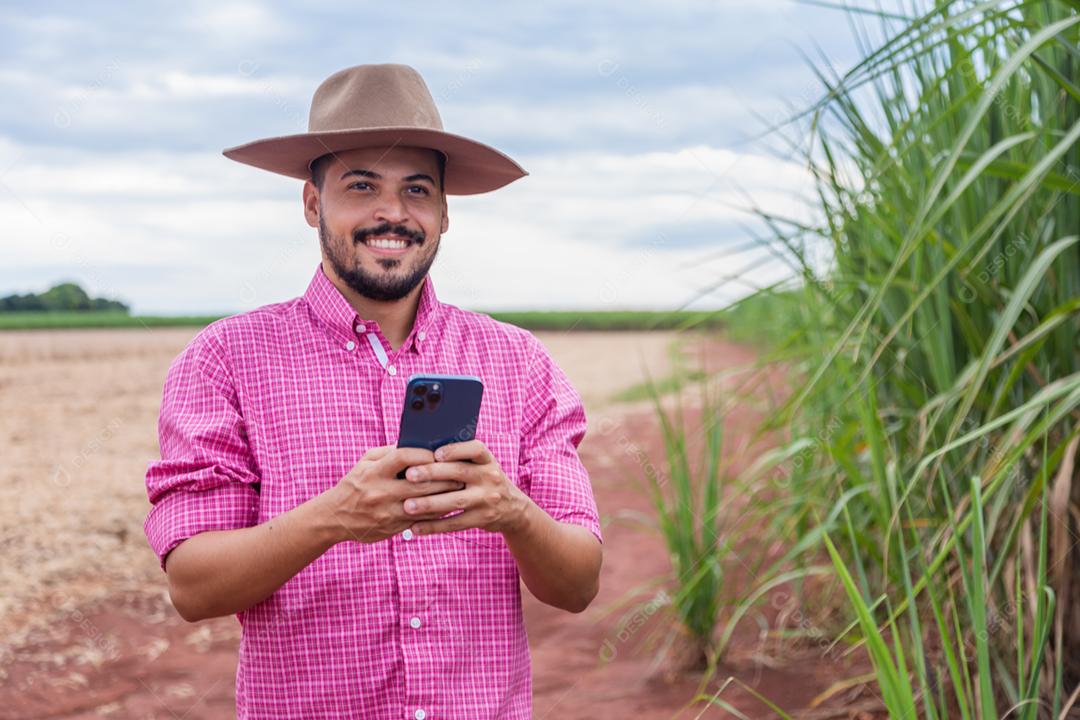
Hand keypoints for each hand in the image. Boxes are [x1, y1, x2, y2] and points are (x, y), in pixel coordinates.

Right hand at [323, 444, 465, 543]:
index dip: (424, 454)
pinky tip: (448, 506)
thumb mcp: (365, 463)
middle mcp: (381, 492)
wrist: (335, 518)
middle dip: (444, 477)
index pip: (404, 457)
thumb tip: (416, 443)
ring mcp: (388, 512)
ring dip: (445, 496)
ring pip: (425, 504)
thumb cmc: (354, 485)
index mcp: (374, 472)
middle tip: (460, 472)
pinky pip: (421, 520)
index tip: (438, 453)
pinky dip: (437, 513)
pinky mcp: (393, 527)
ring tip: (459, 488)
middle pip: (421, 483)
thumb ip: (389, 452)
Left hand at [400, 439, 530, 535]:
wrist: (512, 509)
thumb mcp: (481, 467)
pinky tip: (415, 527)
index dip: (456, 449)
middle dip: (433, 473)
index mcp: (487, 460)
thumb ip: (459, 459)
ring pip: (456, 501)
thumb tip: (421, 453)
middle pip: (460, 473)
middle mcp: (490, 477)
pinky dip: (434, 526)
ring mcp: (487, 499)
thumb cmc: (483, 481)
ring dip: (430, 503)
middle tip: (409, 475)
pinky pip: (455, 523)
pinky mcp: (482, 519)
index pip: (475, 449)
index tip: (435, 452)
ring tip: (408, 506)